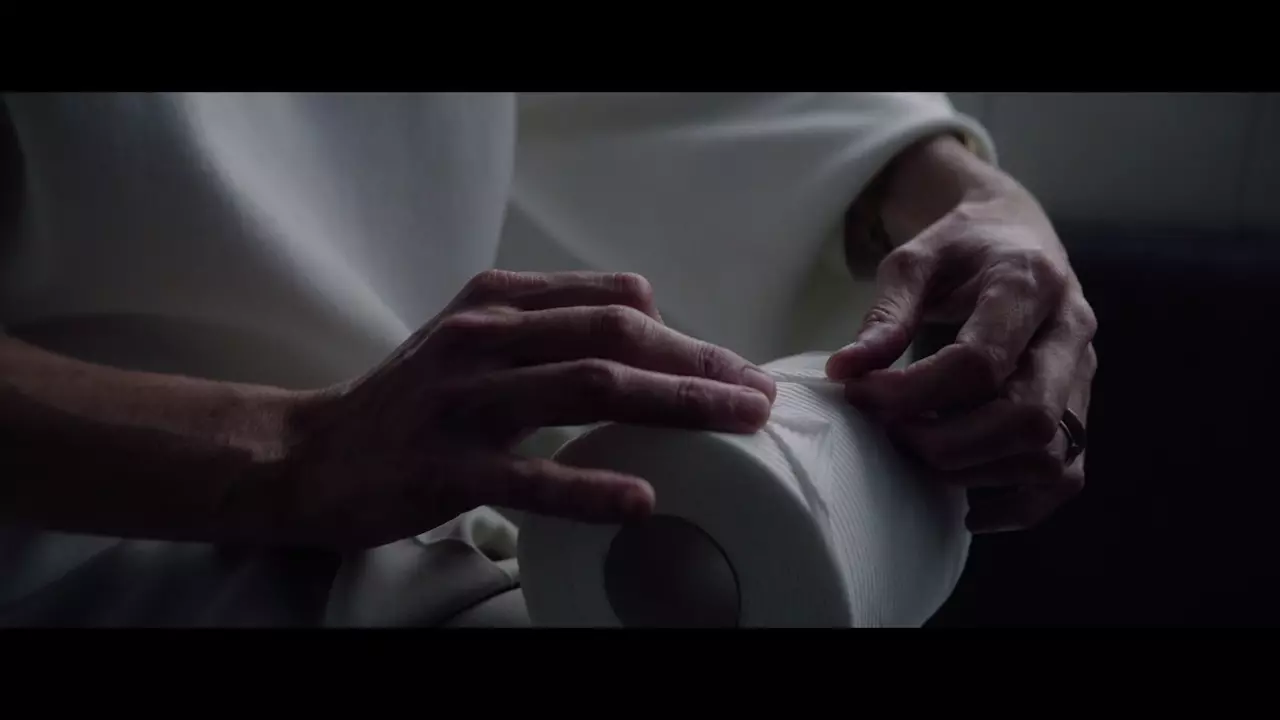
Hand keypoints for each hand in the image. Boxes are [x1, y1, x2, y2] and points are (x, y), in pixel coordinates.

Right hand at [268, 270, 776, 549]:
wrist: (312, 453)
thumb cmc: (411, 400)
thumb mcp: (476, 338)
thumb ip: (550, 320)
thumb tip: (647, 317)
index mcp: (498, 302)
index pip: (613, 302)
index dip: (685, 332)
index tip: (733, 366)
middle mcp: (484, 339)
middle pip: (614, 337)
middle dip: (697, 362)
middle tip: (756, 395)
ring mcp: (462, 401)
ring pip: (587, 388)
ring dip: (673, 403)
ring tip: (734, 424)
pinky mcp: (443, 467)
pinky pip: (527, 477)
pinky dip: (588, 487)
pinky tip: (641, 500)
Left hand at [827, 186, 1096, 532]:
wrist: (1014, 234)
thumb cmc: (960, 247)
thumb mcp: (914, 260)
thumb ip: (884, 314)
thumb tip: (845, 370)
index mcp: (1030, 283)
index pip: (981, 360)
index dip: (913, 392)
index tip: (860, 395)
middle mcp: (1071, 331)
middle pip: (1026, 416)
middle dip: (948, 442)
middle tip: (892, 435)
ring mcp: (1084, 375)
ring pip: (1048, 453)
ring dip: (975, 471)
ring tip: (919, 454)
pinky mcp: (1081, 408)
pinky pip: (1065, 477)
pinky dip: (1016, 504)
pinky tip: (964, 504)